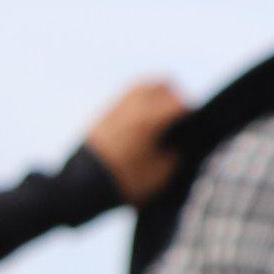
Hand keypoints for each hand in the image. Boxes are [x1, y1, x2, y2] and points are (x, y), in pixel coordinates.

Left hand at [82, 78, 190, 202]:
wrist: (79, 187)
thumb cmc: (124, 181)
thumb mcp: (161, 173)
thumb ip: (177, 152)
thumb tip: (182, 140)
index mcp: (150, 119)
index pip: (183, 104)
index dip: (194, 118)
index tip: (193, 132)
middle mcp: (134, 105)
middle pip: (166, 87)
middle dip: (176, 101)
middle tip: (178, 122)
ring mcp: (117, 106)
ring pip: (147, 86)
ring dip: (159, 97)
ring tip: (161, 118)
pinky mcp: (105, 112)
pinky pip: (130, 95)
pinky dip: (142, 102)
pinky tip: (143, 122)